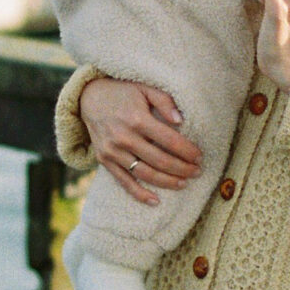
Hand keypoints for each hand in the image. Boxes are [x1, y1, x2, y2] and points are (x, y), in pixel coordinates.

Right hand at [79, 79, 202, 204]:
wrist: (89, 97)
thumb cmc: (123, 92)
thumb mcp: (145, 89)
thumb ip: (164, 101)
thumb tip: (180, 120)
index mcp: (137, 119)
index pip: (169, 140)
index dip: (187, 151)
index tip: (199, 157)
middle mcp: (124, 137)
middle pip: (160, 160)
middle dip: (182, 168)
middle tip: (197, 171)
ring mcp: (113, 151)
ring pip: (145, 174)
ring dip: (167, 182)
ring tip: (184, 183)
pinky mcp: (104, 160)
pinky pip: (124, 182)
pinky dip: (139, 194)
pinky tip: (156, 201)